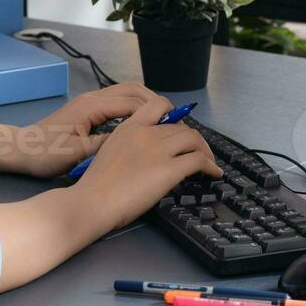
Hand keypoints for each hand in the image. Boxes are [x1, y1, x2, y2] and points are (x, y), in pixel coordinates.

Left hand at [18, 82, 176, 178]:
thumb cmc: (47, 153)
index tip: (174, 123)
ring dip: (145, 102)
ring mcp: (89, 101)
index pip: (133, 102)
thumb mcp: (80, 153)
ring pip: (125, 92)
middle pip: (132, 90)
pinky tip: (140, 123)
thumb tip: (135, 140)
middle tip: (173, 119)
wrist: (22, 149)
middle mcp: (92, 98)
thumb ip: (108, 144)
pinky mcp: (87, 108)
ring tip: (161, 120)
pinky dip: (133, 107)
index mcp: (92, 106)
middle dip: (155, 102)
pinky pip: (117, 100)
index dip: (156, 111)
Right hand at [70, 96, 221, 232]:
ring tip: (209, 161)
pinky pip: (199, 160)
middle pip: (180, 126)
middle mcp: (145, 133)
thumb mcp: (110, 152)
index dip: (174, 114)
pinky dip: (210, 166)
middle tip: (197, 150)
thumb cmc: (95, 184)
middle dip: (193, 138)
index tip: (179, 127)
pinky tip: (213, 173)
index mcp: (128, 127)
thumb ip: (129, 145)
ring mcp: (158, 150)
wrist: (92, 201)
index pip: (158, 105)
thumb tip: (146, 154)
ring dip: (205, 150)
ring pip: (193, 139)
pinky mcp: (169, 170)